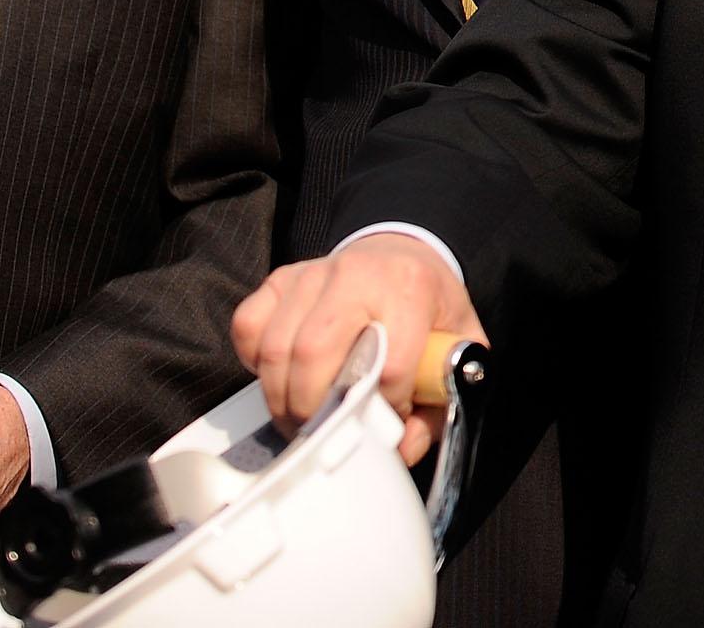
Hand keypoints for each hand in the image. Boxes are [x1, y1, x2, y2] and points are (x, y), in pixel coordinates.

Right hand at [232, 236, 481, 462]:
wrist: (402, 254)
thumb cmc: (427, 308)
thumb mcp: (455, 346)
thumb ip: (438, 400)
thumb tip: (400, 448)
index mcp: (411, 288)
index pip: (388, 365)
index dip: (385, 407)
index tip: (387, 420)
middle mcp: (358, 274)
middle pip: (314, 353)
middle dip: (312, 410)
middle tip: (321, 433)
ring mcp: (313, 274)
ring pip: (276, 347)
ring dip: (280, 398)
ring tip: (299, 419)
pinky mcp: (281, 279)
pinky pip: (248, 326)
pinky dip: (254, 362)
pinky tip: (280, 375)